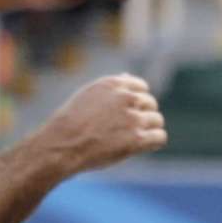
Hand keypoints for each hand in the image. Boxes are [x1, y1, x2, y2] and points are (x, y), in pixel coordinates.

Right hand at [35, 74, 167, 174]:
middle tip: (128, 129)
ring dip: (149, 130)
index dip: (138, 102)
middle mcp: (125, 98)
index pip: (142, 87)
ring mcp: (133, 118)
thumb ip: (111, 87)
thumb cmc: (71, 123)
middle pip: (151, 104)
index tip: (129, 113)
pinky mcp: (137, 139)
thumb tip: (128, 76)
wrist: (62, 145)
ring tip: (132, 139)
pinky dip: (154, 142)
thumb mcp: (88, 95)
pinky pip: (160, 137)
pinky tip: (143, 146)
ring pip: (157, 121)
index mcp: (113, 84)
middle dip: (143, 116)